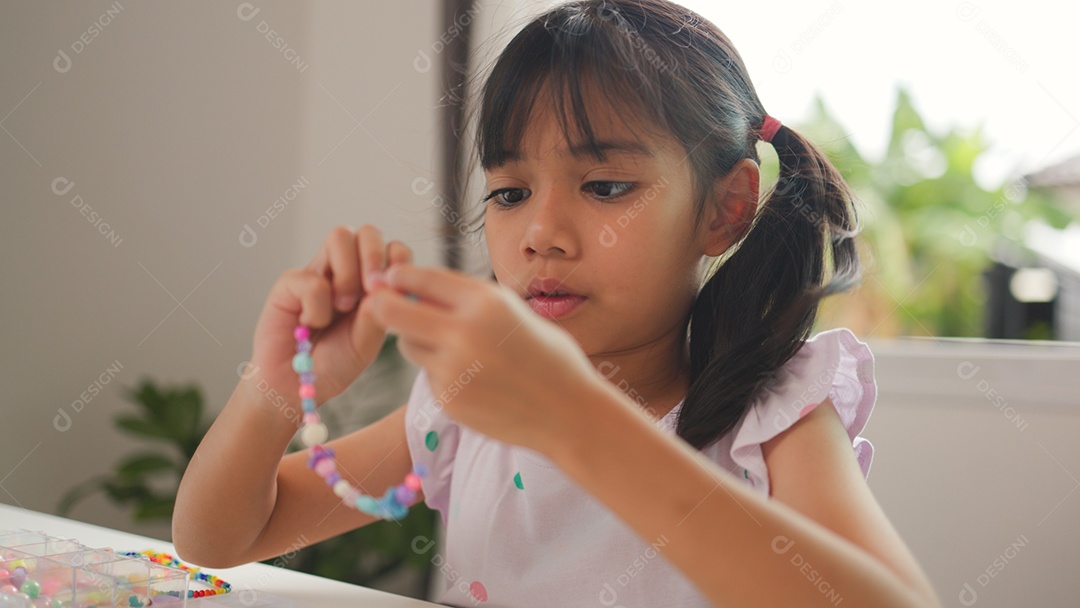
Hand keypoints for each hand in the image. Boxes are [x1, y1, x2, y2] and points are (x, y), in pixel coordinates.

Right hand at [249, 225, 411, 409]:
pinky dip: (318, 307)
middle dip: (375, 256)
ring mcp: (318, 271)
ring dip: (348, 273)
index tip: (396, 289)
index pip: (394, 250)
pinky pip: (312, 279)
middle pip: (367, 231)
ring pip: (339, 236)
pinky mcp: (290, 282)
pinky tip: (312, 324)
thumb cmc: (334, 362)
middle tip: (372, 289)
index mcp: (372, 282)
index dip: (399, 260)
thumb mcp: (367, 341)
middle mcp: (346, 270)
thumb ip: (378, 311)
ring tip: (343, 306)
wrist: (296, 385)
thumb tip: (384, 282)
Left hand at [365, 263, 602, 452]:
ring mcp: (452, 369)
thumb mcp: (511, 310)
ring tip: (453, 347)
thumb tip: (412, 283)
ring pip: (407, 345)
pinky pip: (428, 375)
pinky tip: (474, 378)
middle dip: (383, 305)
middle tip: (384, 304)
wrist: (568, 411)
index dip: (397, 276)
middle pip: (390, 311)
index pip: (417, 277)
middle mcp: (463, 332)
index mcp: (483, 301)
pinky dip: (441, 373)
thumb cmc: (544, 354)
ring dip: (417, 340)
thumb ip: (467, 297)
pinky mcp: (448, 399)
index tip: (392, 278)